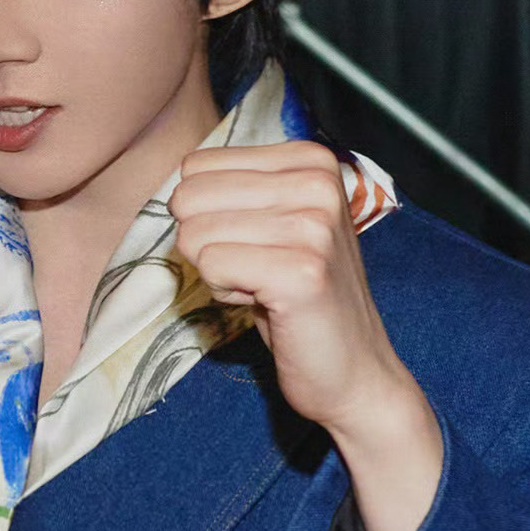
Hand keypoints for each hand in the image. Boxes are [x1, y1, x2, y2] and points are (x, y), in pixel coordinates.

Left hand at [170, 141, 444, 530]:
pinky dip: (227, 294)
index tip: (258, 245)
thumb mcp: (272, 224)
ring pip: (195, 234)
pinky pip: (211, 267)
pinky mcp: (302, 271)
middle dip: (208, 244)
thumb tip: (174, 188)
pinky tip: (269, 304)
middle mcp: (317, 182)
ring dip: (220, 273)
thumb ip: (231, 192)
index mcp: (310, 160)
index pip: (198, 166)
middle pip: (190, 197)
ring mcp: (314, 226)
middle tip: (259, 270)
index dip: (210, 215)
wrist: (355, 370)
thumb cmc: (301, 298)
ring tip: (267, 288)